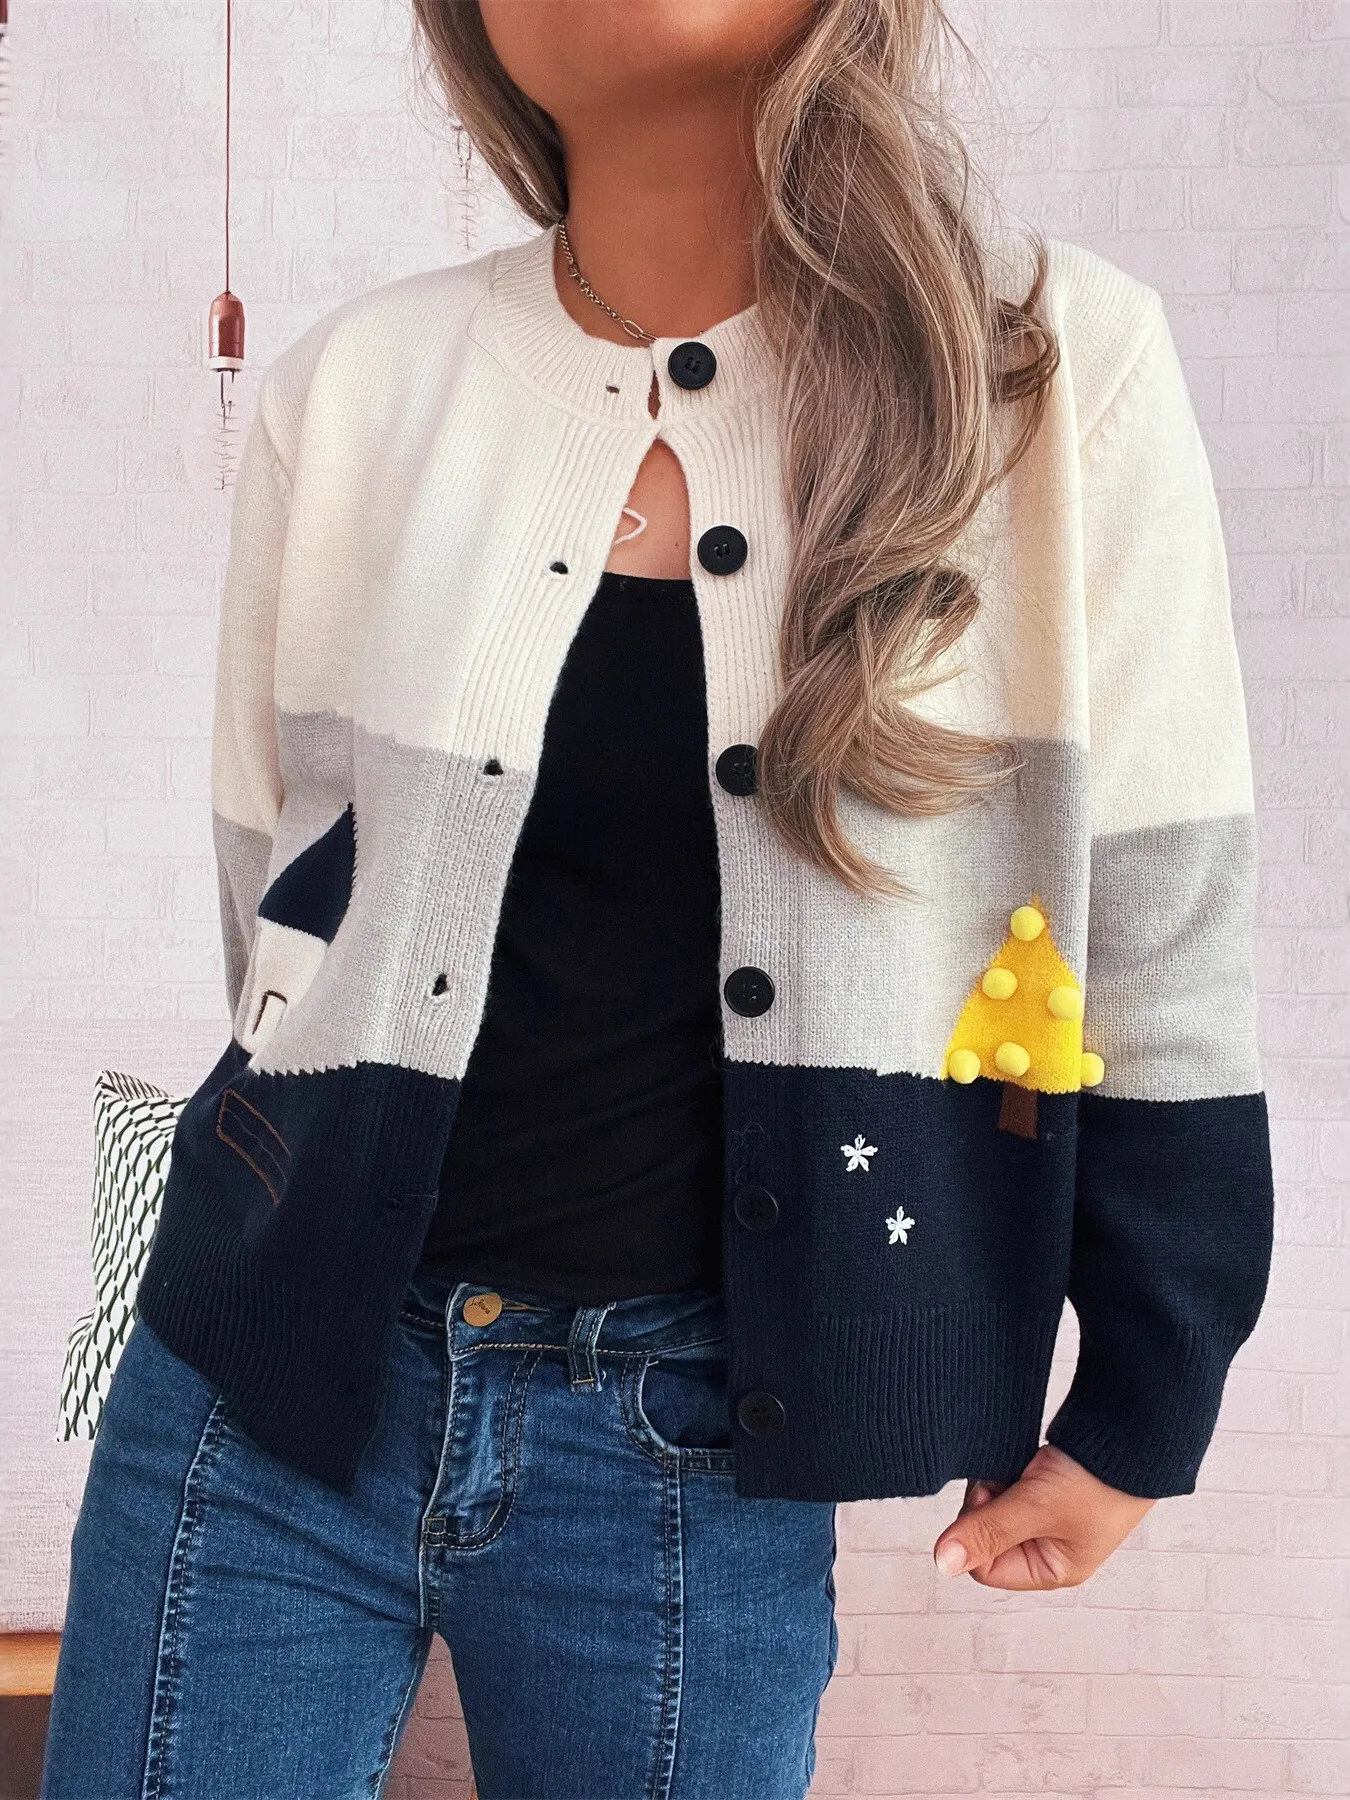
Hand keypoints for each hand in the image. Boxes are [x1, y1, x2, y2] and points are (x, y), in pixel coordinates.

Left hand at [931, 1443, 1154, 1589]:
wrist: (1130, 1430)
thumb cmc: (1099, 1480)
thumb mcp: (1038, 1508)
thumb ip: (988, 1532)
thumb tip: (942, 1563)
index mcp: (1054, 1570)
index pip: (985, 1568)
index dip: (977, 1533)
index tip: (990, 1499)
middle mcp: (1048, 1548)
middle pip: (986, 1535)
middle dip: (987, 1504)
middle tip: (1008, 1480)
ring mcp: (1047, 1517)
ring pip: (994, 1507)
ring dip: (997, 1483)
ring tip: (1021, 1467)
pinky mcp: (1044, 1488)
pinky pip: (1008, 1486)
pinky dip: (1007, 1471)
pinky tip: (1023, 1460)